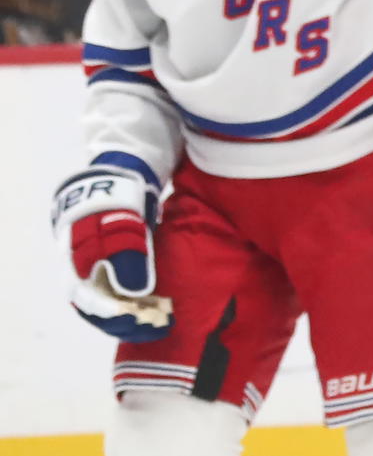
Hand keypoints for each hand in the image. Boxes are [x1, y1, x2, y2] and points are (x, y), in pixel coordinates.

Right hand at [51, 166, 171, 341]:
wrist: (115, 178)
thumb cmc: (112, 206)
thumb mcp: (120, 231)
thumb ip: (127, 262)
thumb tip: (133, 296)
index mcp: (77, 272)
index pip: (95, 308)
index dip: (120, 321)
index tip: (147, 326)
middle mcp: (83, 275)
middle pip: (103, 309)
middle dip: (130, 322)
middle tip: (159, 328)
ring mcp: (96, 267)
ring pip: (113, 299)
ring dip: (134, 312)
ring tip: (161, 321)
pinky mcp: (113, 259)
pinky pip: (122, 287)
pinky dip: (137, 298)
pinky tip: (157, 303)